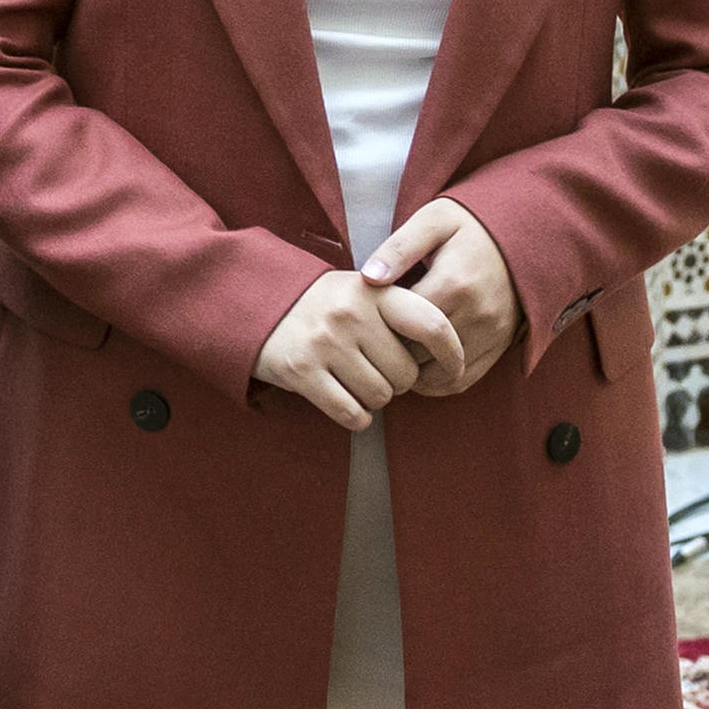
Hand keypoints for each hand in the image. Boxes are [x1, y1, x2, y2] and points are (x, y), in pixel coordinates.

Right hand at [251, 270, 464, 431]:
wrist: (253, 301)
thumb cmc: (322, 303)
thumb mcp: (360, 290)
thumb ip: (399, 311)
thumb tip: (443, 354)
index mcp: (372, 290)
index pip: (431, 324)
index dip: (452, 354)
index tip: (454, 369)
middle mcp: (350, 313)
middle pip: (405, 373)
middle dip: (398, 382)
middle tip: (378, 372)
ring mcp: (324, 342)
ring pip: (379, 396)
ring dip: (373, 399)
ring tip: (355, 382)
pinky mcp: (301, 371)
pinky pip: (351, 414)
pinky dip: (356, 417)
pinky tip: (346, 403)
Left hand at [361, 198, 520, 393]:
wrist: (527, 234)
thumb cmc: (470, 225)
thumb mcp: (432, 221)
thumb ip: (399, 248)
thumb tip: (368, 277)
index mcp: (454, 284)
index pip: (401, 323)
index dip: (375, 322)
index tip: (365, 313)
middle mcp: (477, 315)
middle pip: (416, 352)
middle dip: (390, 348)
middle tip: (372, 335)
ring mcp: (491, 335)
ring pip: (438, 374)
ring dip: (411, 369)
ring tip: (393, 350)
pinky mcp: (500, 347)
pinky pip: (462, 381)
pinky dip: (436, 381)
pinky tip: (418, 363)